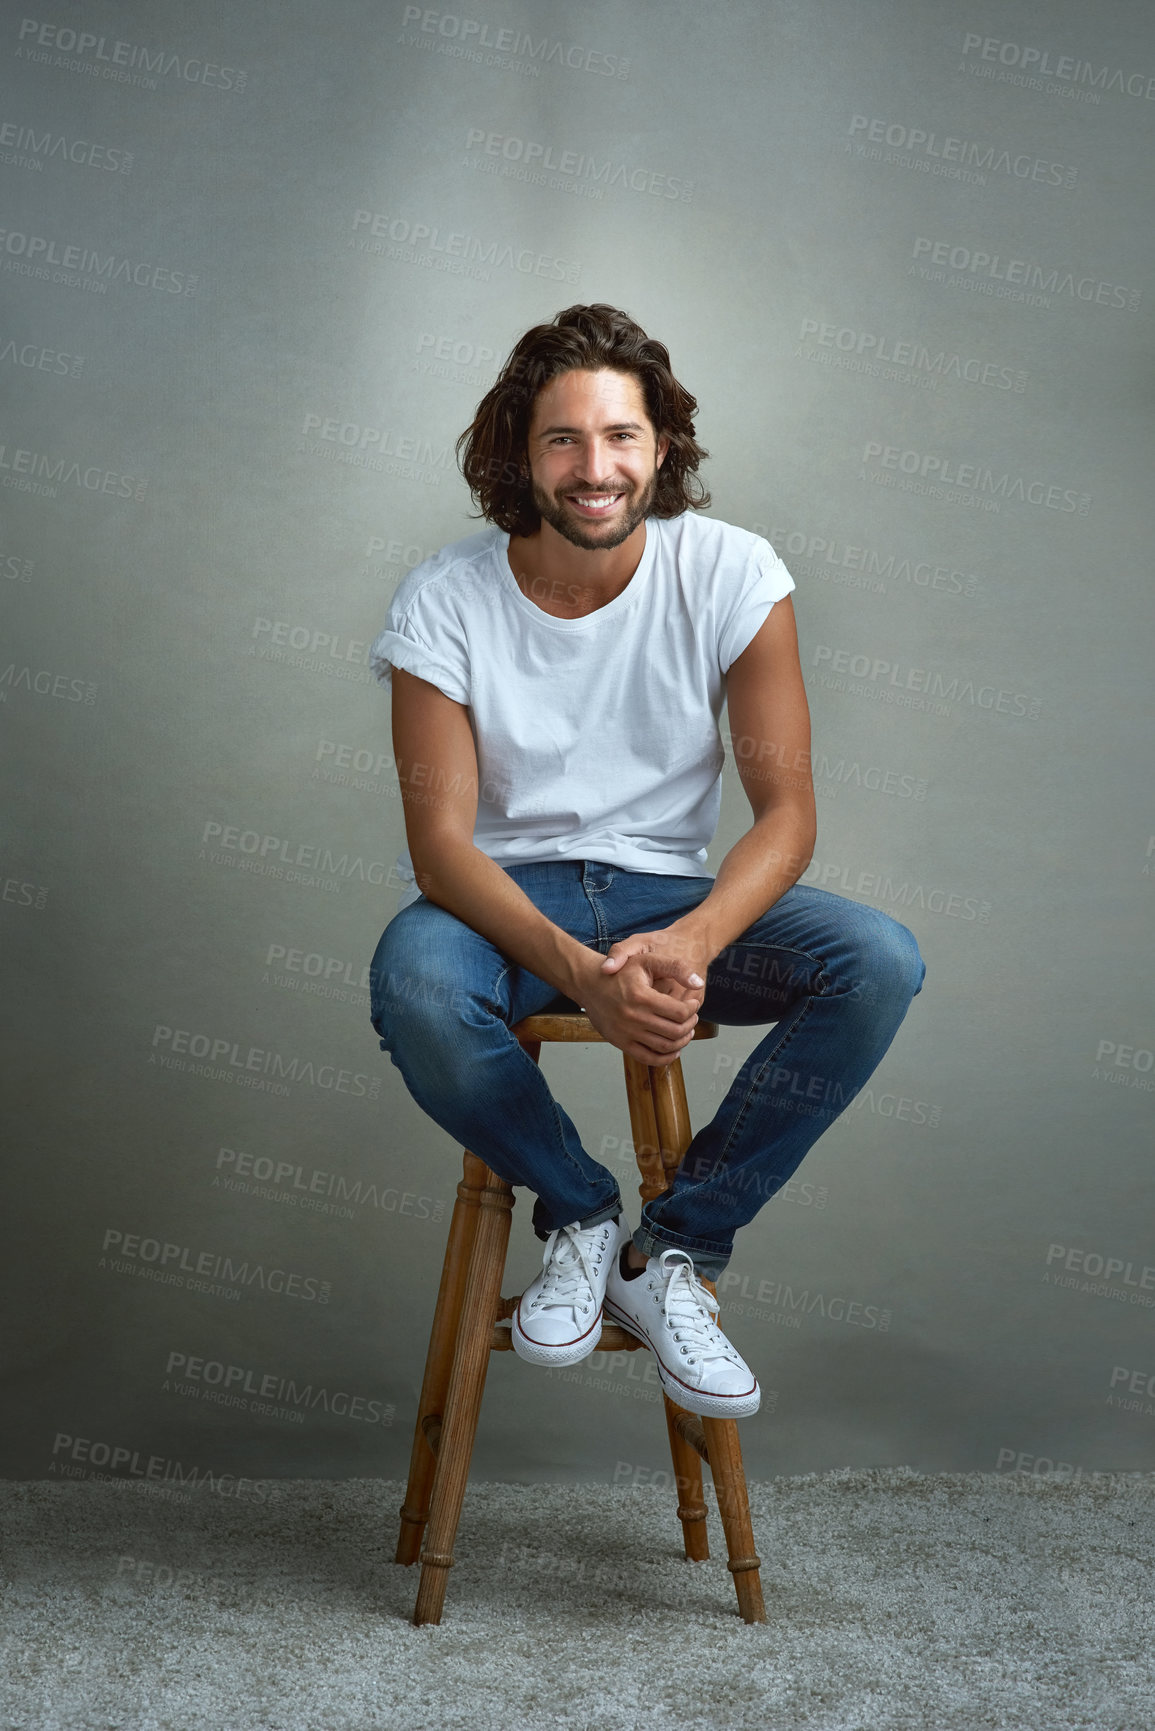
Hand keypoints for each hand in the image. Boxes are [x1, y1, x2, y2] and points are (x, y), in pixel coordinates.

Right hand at [575, 925, 711, 1065]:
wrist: (590, 984)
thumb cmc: (622, 972)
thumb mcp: (647, 960)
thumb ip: (675, 967)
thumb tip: (698, 983)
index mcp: (641, 996)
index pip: (679, 1012)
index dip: (692, 1009)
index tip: (694, 1004)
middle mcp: (633, 1017)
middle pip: (675, 1031)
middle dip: (690, 1025)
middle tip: (693, 1018)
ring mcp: (626, 1033)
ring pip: (665, 1047)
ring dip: (682, 1041)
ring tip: (686, 1031)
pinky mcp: (620, 1043)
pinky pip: (648, 1058)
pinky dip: (665, 1058)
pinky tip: (674, 1048)